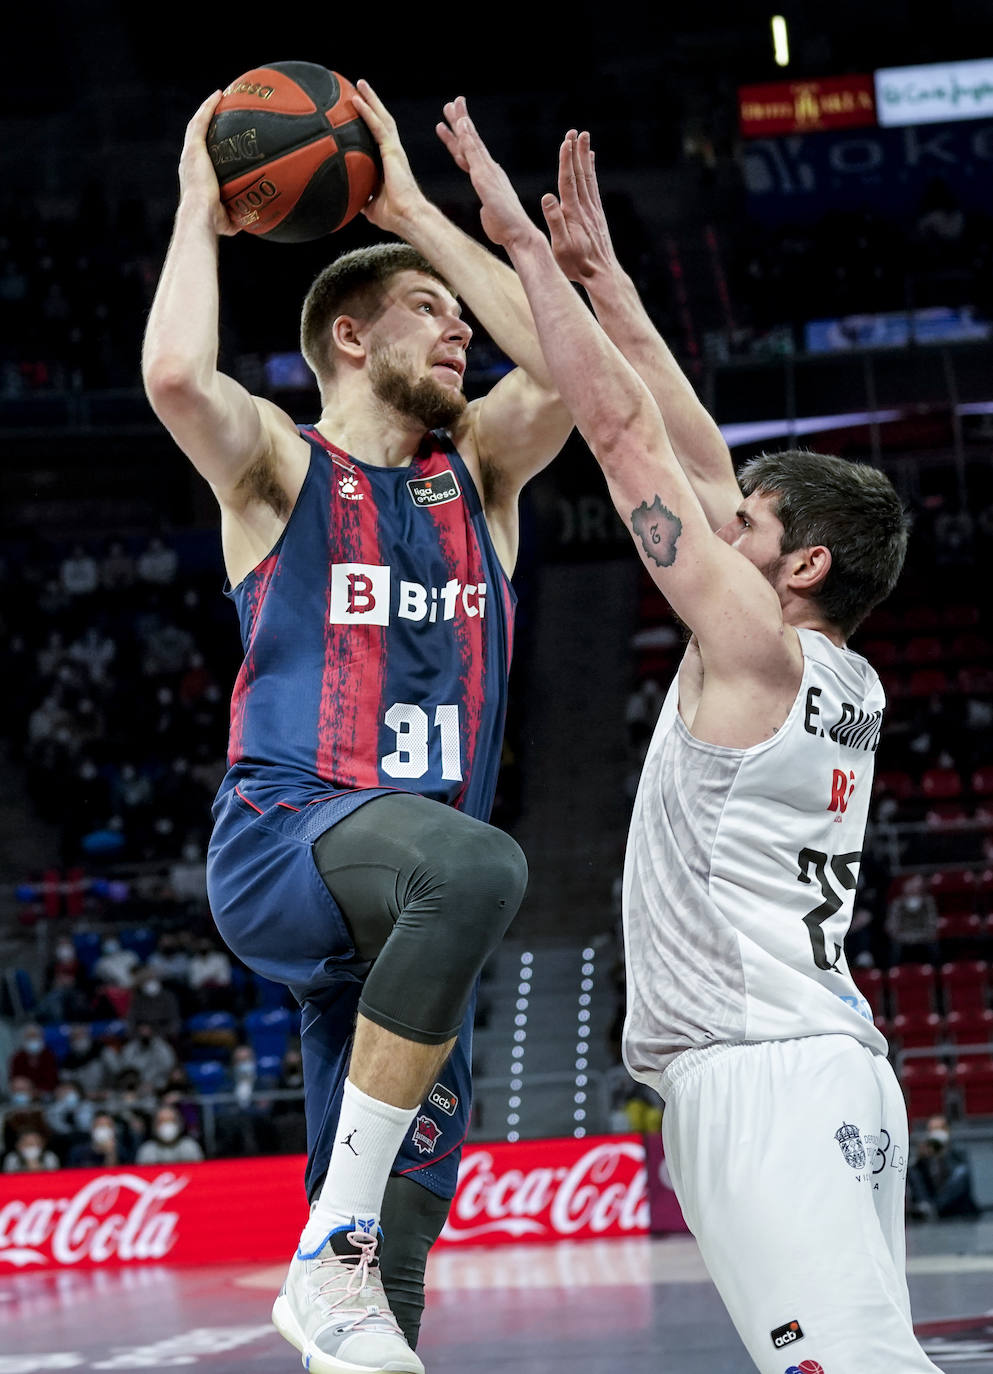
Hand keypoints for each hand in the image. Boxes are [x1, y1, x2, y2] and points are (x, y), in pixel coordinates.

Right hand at [178, 92, 239, 235]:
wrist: (200, 215)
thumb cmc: (213, 223)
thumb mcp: (228, 221)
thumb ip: (238, 217)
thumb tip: (253, 221)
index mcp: (194, 176)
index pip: (199, 156)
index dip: (205, 145)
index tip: (216, 138)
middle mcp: (188, 161)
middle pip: (196, 135)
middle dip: (205, 121)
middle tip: (217, 111)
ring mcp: (189, 153)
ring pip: (196, 124)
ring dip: (206, 109)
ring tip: (219, 96)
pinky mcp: (193, 147)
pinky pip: (201, 121)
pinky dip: (208, 107)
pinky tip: (219, 95)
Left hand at [352, 79, 426, 231]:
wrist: (408, 218)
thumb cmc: (394, 216)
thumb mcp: (370, 206)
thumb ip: (361, 198)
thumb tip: (347, 200)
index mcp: (389, 162)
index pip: (378, 136)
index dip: (370, 122)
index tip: (360, 111)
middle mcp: (393, 152)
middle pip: (381, 121)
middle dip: (372, 103)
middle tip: (359, 87)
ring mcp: (394, 149)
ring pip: (381, 117)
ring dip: (371, 99)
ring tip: (360, 83)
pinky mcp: (393, 151)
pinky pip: (377, 127)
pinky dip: (367, 112)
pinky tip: (356, 100)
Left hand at [436, 98, 537, 251]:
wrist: (518, 234)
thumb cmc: (506, 229)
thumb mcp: (491, 214)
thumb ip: (488, 207)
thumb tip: (487, 209)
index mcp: (488, 177)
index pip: (470, 154)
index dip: (461, 139)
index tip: (455, 123)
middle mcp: (488, 170)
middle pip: (470, 142)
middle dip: (460, 122)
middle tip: (451, 103)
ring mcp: (487, 171)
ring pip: (471, 142)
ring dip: (461, 122)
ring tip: (452, 105)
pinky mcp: (484, 177)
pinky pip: (473, 152)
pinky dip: (467, 136)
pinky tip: (462, 123)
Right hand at [541, 130, 616, 283]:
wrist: (602, 275)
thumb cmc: (577, 265)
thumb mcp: (561, 247)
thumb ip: (555, 221)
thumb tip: (548, 196)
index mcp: (574, 213)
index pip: (568, 181)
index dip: (566, 160)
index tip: (566, 141)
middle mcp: (586, 208)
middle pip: (580, 174)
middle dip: (577, 152)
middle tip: (576, 131)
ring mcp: (593, 211)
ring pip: (588, 178)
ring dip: (585, 157)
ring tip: (585, 138)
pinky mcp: (598, 216)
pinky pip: (594, 188)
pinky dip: (591, 172)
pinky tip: (591, 163)